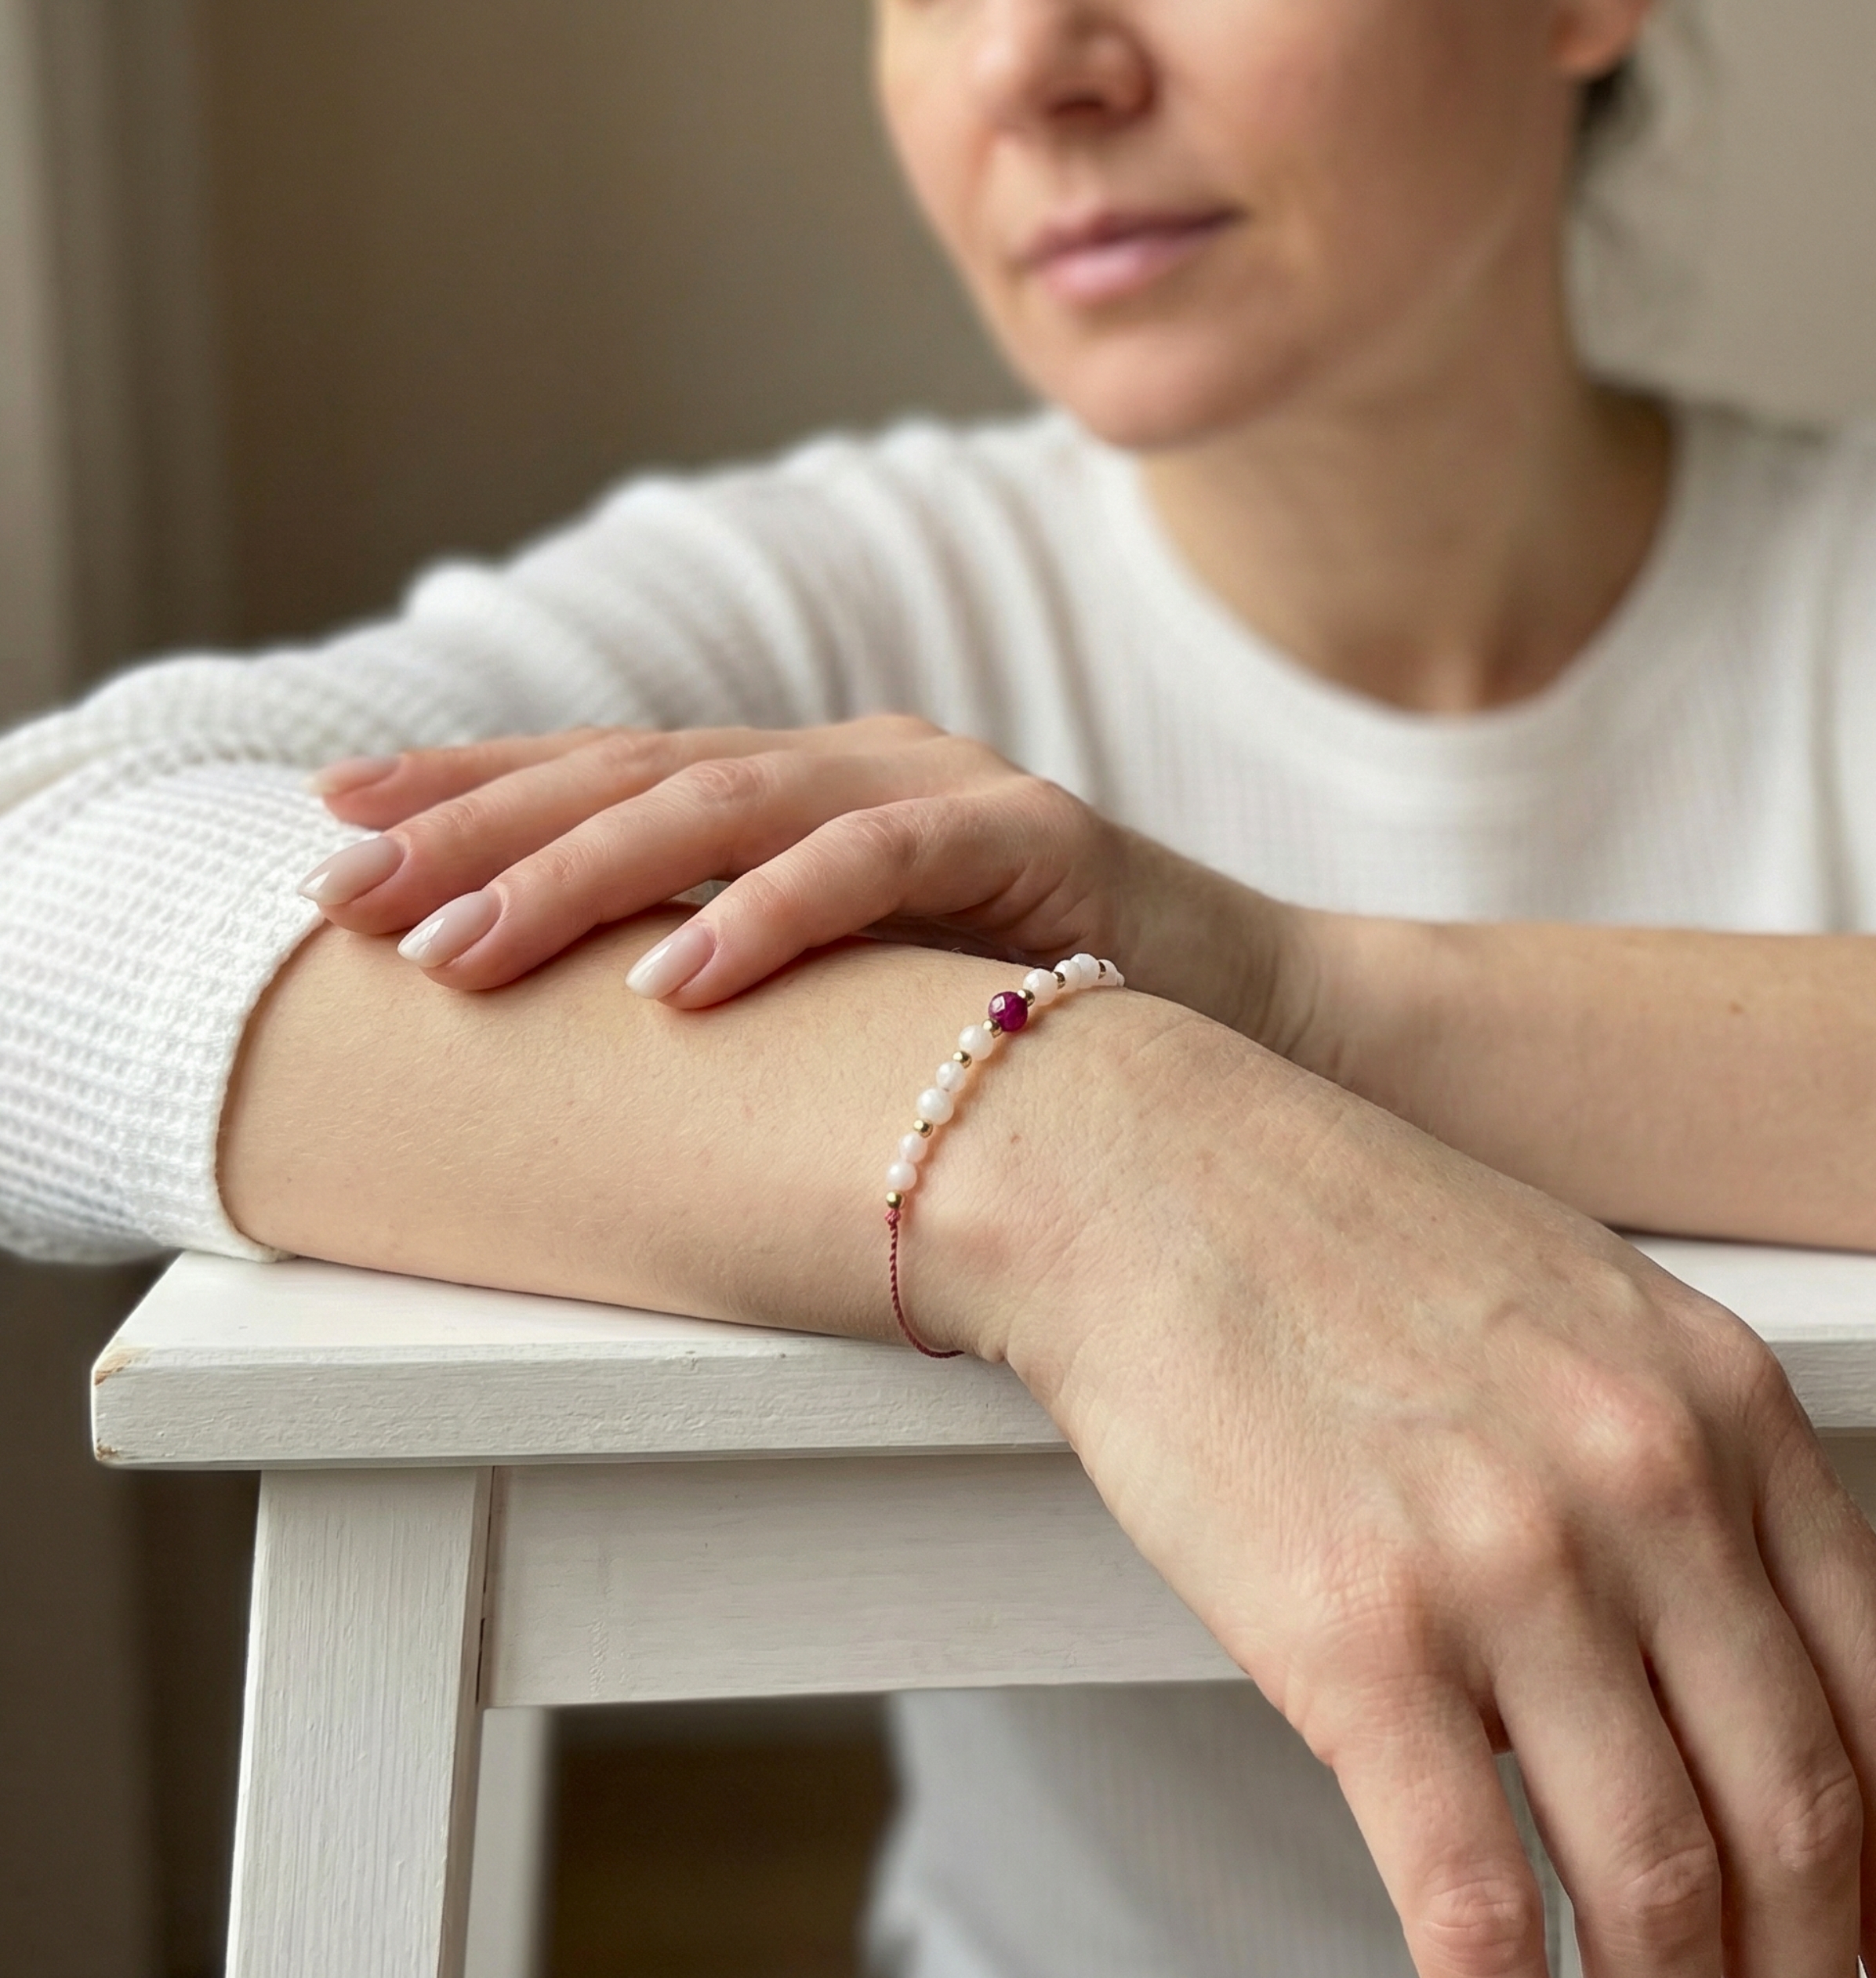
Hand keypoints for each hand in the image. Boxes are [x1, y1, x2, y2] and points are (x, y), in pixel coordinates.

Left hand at [300, 718, 1304, 1050]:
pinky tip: (675, 978)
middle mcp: (858, 763)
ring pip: (729, 801)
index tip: (336, 823)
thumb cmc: (1039, 1020)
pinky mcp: (1030, 832)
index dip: (473, 790)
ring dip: (583, 874)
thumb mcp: (861, 989)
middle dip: (481, 831)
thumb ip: (751, 967)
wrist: (1249, 1019)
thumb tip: (586, 1026)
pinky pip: (875, 862)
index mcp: (807, 790)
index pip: (613, 773)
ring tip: (460, 949)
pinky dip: (770, 912)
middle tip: (346, 892)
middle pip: (638, 774)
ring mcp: (943, 784)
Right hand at [979, 1016, 1875, 1977]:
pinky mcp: (1354, 1637)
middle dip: (1805, 1974)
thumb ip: (1656, 1474)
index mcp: (1714, 1399)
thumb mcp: (1563, 1307)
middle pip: (1791, 1812)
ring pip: (1655, 1881)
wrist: (1133, 1171)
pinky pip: (1471, 1894)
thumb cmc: (1318, 1226)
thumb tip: (1670, 1672)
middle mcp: (1642, 1484)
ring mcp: (1504, 1563)